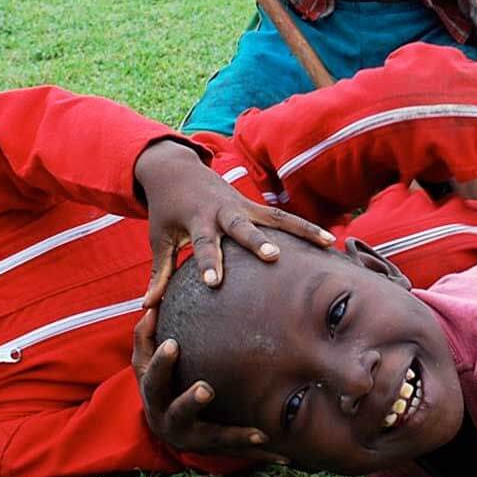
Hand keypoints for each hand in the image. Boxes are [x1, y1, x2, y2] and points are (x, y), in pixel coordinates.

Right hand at [132, 308, 288, 462]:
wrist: (167, 429)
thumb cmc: (160, 384)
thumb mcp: (147, 364)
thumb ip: (146, 336)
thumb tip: (151, 305)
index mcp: (153, 395)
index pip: (151, 378)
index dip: (160, 363)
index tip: (173, 344)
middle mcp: (167, 420)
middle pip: (177, 412)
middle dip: (190, 402)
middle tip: (206, 389)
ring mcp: (190, 439)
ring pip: (213, 438)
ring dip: (235, 435)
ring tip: (259, 434)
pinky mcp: (212, 450)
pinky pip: (237, 453)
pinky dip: (259, 454)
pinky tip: (283, 456)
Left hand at [134, 141, 332, 307]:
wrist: (177, 170)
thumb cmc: (167, 211)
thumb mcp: (159, 238)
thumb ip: (159, 272)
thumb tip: (148, 306)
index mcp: (196, 219)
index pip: (201, 243)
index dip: (207, 262)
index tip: (214, 283)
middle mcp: (222, 211)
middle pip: (241, 227)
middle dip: (256, 241)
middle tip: (272, 257)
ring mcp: (243, 206)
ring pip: (275, 218)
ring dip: (301, 230)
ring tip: (326, 243)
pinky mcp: (255, 206)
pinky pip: (284, 217)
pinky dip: (305, 227)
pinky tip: (328, 241)